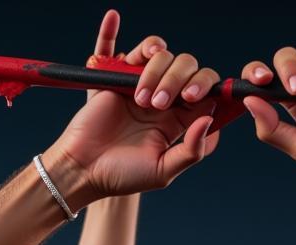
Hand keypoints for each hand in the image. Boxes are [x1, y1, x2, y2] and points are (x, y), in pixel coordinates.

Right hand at [46, 10, 220, 199]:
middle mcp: (163, 98)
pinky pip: (112, 48)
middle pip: (184, 66)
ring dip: (155, 69)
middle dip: (178, 79)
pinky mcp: (112, 77)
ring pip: (158, 53)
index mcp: (179, 120)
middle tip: (160, 104)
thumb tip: (208, 118)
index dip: (204, 87)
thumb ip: (192, 150)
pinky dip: (111, 31)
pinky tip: (114, 18)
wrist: (86, 171)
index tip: (193, 97)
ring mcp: (137, 84)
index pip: (203, 91)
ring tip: (140, 98)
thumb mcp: (163, 171)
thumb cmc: (124, 175)